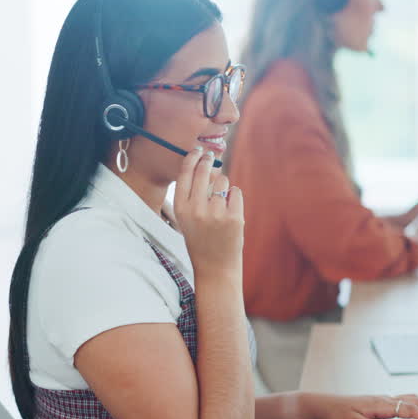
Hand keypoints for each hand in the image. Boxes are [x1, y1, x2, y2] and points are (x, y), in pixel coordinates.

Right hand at [173, 147, 244, 277]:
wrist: (215, 267)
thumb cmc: (201, 239)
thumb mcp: (187, 218)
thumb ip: (192, 195)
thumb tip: (205, 165)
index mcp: (182, 209)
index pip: (185, 174)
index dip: (191, 159)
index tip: (197, 151)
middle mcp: (197, 210)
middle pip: (204, 172)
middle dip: (208, 161)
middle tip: (210, 157)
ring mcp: (216, 214)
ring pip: (222, 181)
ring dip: (223, 185)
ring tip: (220, 203)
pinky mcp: (234, 218)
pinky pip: (236, 192)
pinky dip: (234, 197)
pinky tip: (230, 210)